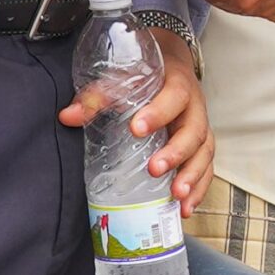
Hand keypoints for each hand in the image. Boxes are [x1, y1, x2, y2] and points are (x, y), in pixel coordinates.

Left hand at [61, 27, 213, 204]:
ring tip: (177, 196)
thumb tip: (68, 116)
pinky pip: (206, 169)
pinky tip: (185, 208)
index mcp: (178, 84)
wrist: (173, 65)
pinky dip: (199, 189)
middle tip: (154, 169)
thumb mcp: (125, 76)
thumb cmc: (147, 75)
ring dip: (193, 176)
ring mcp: (201, 128)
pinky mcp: (201, 146)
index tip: (136, 129)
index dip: (158, 113)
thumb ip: (98, 96)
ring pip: (204, 153)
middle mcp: (195, 108)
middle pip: (194, 131)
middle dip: (176, 153)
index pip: (174, 97)